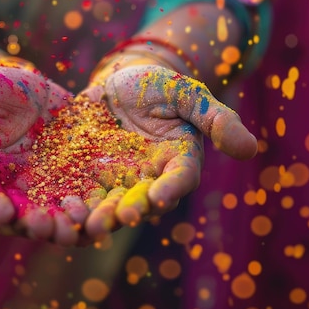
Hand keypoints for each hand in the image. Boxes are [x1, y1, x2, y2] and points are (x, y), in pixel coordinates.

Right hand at [0, 64, 90, 244]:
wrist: (23, 85)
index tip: (2, 211)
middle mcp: (10, 187)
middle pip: (20, 215)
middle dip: (33, 223)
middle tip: (46, 226)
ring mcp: (42, 186)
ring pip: (52, 214)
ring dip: (64, 225)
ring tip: (78, 226)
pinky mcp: (69, 177)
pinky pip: (80, 198)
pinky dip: (89, 208)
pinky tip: (101, 212)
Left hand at [80, 65, 257, 238]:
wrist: (119, 84)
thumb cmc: (160, 87)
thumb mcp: (187, 93)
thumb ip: (215, 119)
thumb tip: (249, 148)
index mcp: (177, 162)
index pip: (178, 179)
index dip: (170, 189)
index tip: (160, 197)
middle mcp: (148, 179)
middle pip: (140, 201)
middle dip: (128, 211)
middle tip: (116, 220)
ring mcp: (116, 179)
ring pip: (108, 204)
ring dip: (97, 217)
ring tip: (86, 224)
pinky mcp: (86, 174)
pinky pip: (79, 192)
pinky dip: (70, 204)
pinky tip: (59, 209)